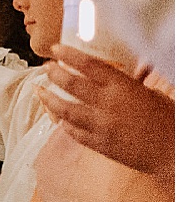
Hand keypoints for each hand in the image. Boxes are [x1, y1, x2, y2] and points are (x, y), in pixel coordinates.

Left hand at [41, 44, 174, 177]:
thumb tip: (129, 66)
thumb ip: (132, 82)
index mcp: (123, 88)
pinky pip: (73, 132)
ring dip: (48, 99)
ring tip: (38, 90)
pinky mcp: (99, 145)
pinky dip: (63, 122)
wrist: (174, 153)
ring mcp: (100, 126)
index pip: (89, 65)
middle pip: (71, 85)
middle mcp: (107, 105)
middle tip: (46, 67)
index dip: (69, 55)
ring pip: (65, 110)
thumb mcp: (152, 94)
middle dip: (54, 73)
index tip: (55, 49)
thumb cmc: (169, 120)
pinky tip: (57, 116)